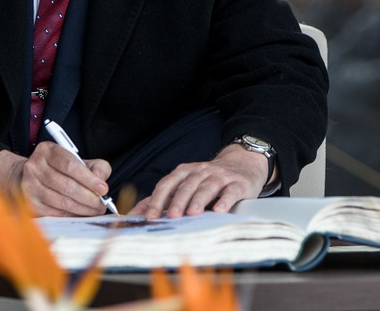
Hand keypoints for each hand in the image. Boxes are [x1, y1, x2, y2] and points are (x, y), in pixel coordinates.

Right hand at [0, 145, 112, 216]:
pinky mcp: (29, 202)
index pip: (70, 165)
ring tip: (95, 210)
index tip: (103, 189)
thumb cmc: (60, 168)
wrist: (29, 176)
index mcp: (48, 151)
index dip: (88, 178)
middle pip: (66, 185)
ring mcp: (30, 185)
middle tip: (102, 205)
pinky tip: (81, 214)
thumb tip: (101, 180)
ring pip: (60, 201)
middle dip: (88, 197)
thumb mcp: (79, 160)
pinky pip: (54, 212)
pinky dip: (71, 215)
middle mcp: (35, 167)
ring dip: (82, 208)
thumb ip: (95, 166)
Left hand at [132, 143, 268, 218]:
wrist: (242, 162)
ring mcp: (220, 177)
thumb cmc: (209, 178)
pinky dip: (225, 200)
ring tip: (193, 213)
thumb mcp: (185, 183)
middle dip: (177, 201)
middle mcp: (201, 172)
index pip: (168, 184)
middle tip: (171, 216)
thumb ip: (162, 197)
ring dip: (199, 200)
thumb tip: (136, 213)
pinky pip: (230, 191)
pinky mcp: (238, 184)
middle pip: (187, 186)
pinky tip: (220, 210)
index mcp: (185, 172)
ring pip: (207, 187)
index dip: (158, 199)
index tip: (150, 216)